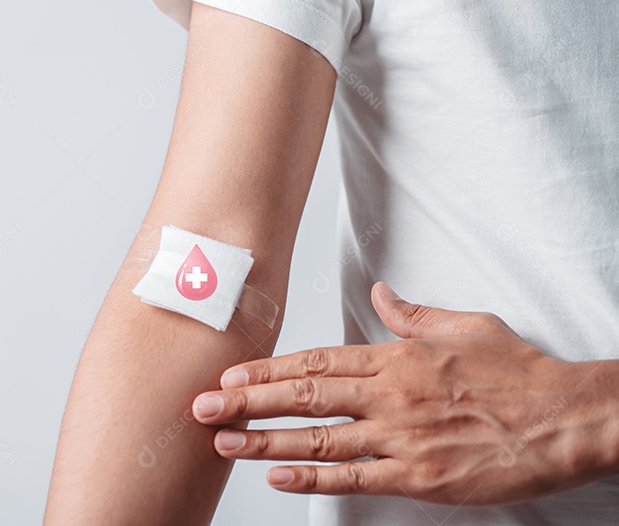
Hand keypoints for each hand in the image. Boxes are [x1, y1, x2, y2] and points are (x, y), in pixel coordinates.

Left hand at [190, 281, 618, 504]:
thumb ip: (412, 314)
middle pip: (303, 397)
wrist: (567, 417)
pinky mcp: (420, 477)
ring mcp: (402, 437)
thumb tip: (381, 292)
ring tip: (222, 442)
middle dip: (246, 401)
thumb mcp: (464, 325)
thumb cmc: (519, 372)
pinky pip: (354, 477)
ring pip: (318, 438)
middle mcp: (389, 395)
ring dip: (264, 440)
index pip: (315, 362)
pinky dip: (312, 477)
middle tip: (202, 406)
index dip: (267, 369)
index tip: (230, 372)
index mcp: (396, 357)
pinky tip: (277, 475)